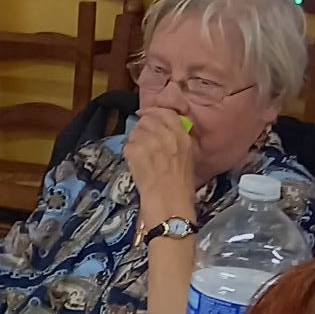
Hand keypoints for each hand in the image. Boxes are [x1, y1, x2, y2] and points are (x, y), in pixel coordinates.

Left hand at [125, 107, 196, 227]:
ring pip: (135, 131)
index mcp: (181, 135)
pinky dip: (129, 154)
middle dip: (143, 128)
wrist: (169, 201)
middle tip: (143, 142)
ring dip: (135, 141)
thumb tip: (163, 131)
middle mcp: (165, 133)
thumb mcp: (187, 157)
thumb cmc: (181, 186)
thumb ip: (176, 140)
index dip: (153, 113)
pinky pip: (127, 145)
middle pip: (147, 120)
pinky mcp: (134, 149)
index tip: (147, 115)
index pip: (165, 112)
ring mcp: (148, 140)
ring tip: (141, 157)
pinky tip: (136, 165)